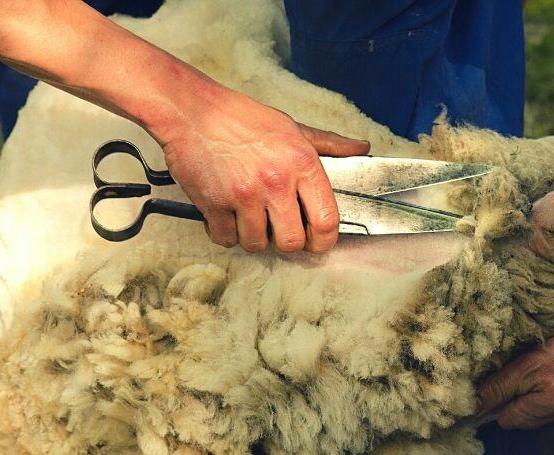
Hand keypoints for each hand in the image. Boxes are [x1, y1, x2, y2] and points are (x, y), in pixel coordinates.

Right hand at [156, 84, 369, 252]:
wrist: (192, 111)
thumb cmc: (241, 118)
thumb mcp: (291, 127)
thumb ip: (329, 145)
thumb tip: (361, 148)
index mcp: (301, 164)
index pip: (327, 220)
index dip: (325, 240)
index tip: (318, 241)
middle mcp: (276, 182)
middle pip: (292, 242)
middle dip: (287, 243)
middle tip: (278, 230)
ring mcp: (244, 196)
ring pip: (257, 244)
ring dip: (253, 237)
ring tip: (249, 217)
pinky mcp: (214, 205)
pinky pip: (225, 239)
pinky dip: (225, 234)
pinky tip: (226, 216)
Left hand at [475, 306, 553, 428]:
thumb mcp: (530, 369)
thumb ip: (500, 387)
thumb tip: (470, 405)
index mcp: (531, 414)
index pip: (495, 415)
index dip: (484, 397)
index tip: (479, 375)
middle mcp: (547, 416)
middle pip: (513, 408)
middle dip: (503, 388)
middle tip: (499, 362)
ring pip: (532, 397)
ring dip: (523, 380)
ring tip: (521, 357)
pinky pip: (549, 390)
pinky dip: (542, 377)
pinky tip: (546, 359)